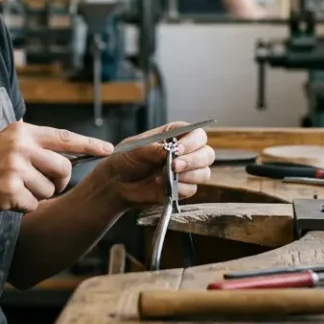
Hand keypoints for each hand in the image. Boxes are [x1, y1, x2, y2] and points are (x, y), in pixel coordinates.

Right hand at [0, 122, 111, 215]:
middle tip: (42, 184)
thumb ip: (33, 145)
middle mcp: (20, 146)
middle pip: (63, 168)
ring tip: (13, 188)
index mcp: (21, 131)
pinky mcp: (10, 191)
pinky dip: (23, 207)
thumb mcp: (5, 144)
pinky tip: (5, 199)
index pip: (64, 137)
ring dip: (36, 195)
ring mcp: (15, 169)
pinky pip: (34, 204)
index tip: (108, 150)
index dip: (89, 145)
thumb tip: (67, 156)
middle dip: (59, 181)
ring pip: (49, 190)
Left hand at [95, 122, 215, 206]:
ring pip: (204, 172)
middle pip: (207, 154)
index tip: (178, 149)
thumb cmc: (125, 159)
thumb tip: (168, 150)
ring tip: (168, 176)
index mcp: (176, 135)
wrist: (116, 183)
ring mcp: (186, 171)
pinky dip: (180, 188)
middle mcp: (186, 152)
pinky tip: (162, 185)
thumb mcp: (135, 149)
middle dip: (193, 160)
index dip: (192, 142)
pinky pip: (192, 189)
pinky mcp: (182, 188)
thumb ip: (153, 148)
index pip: (197, 134)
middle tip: (175, 166)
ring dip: (190, 175)